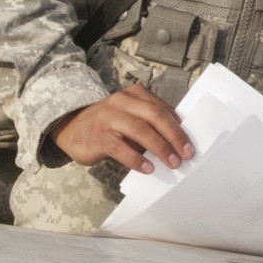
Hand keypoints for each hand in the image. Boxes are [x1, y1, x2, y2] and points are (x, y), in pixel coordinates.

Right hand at [48, 85, 194, 171]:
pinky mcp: (99, 136)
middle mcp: (122, 101)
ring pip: (141, 130)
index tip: (190, 144)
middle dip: (174, 136)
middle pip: (155, 116)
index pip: (162, 109)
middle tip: (187, 154)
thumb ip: (151, 122)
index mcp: (135, 94)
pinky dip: (136, 159)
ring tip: (172, 163)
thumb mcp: (131, 116)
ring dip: (160, 148)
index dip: (179, 127)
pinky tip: (148, 168)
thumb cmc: (109, 125)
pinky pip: (121, 148)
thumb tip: (178, 140)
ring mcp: (109, 117)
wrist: (71, 129)